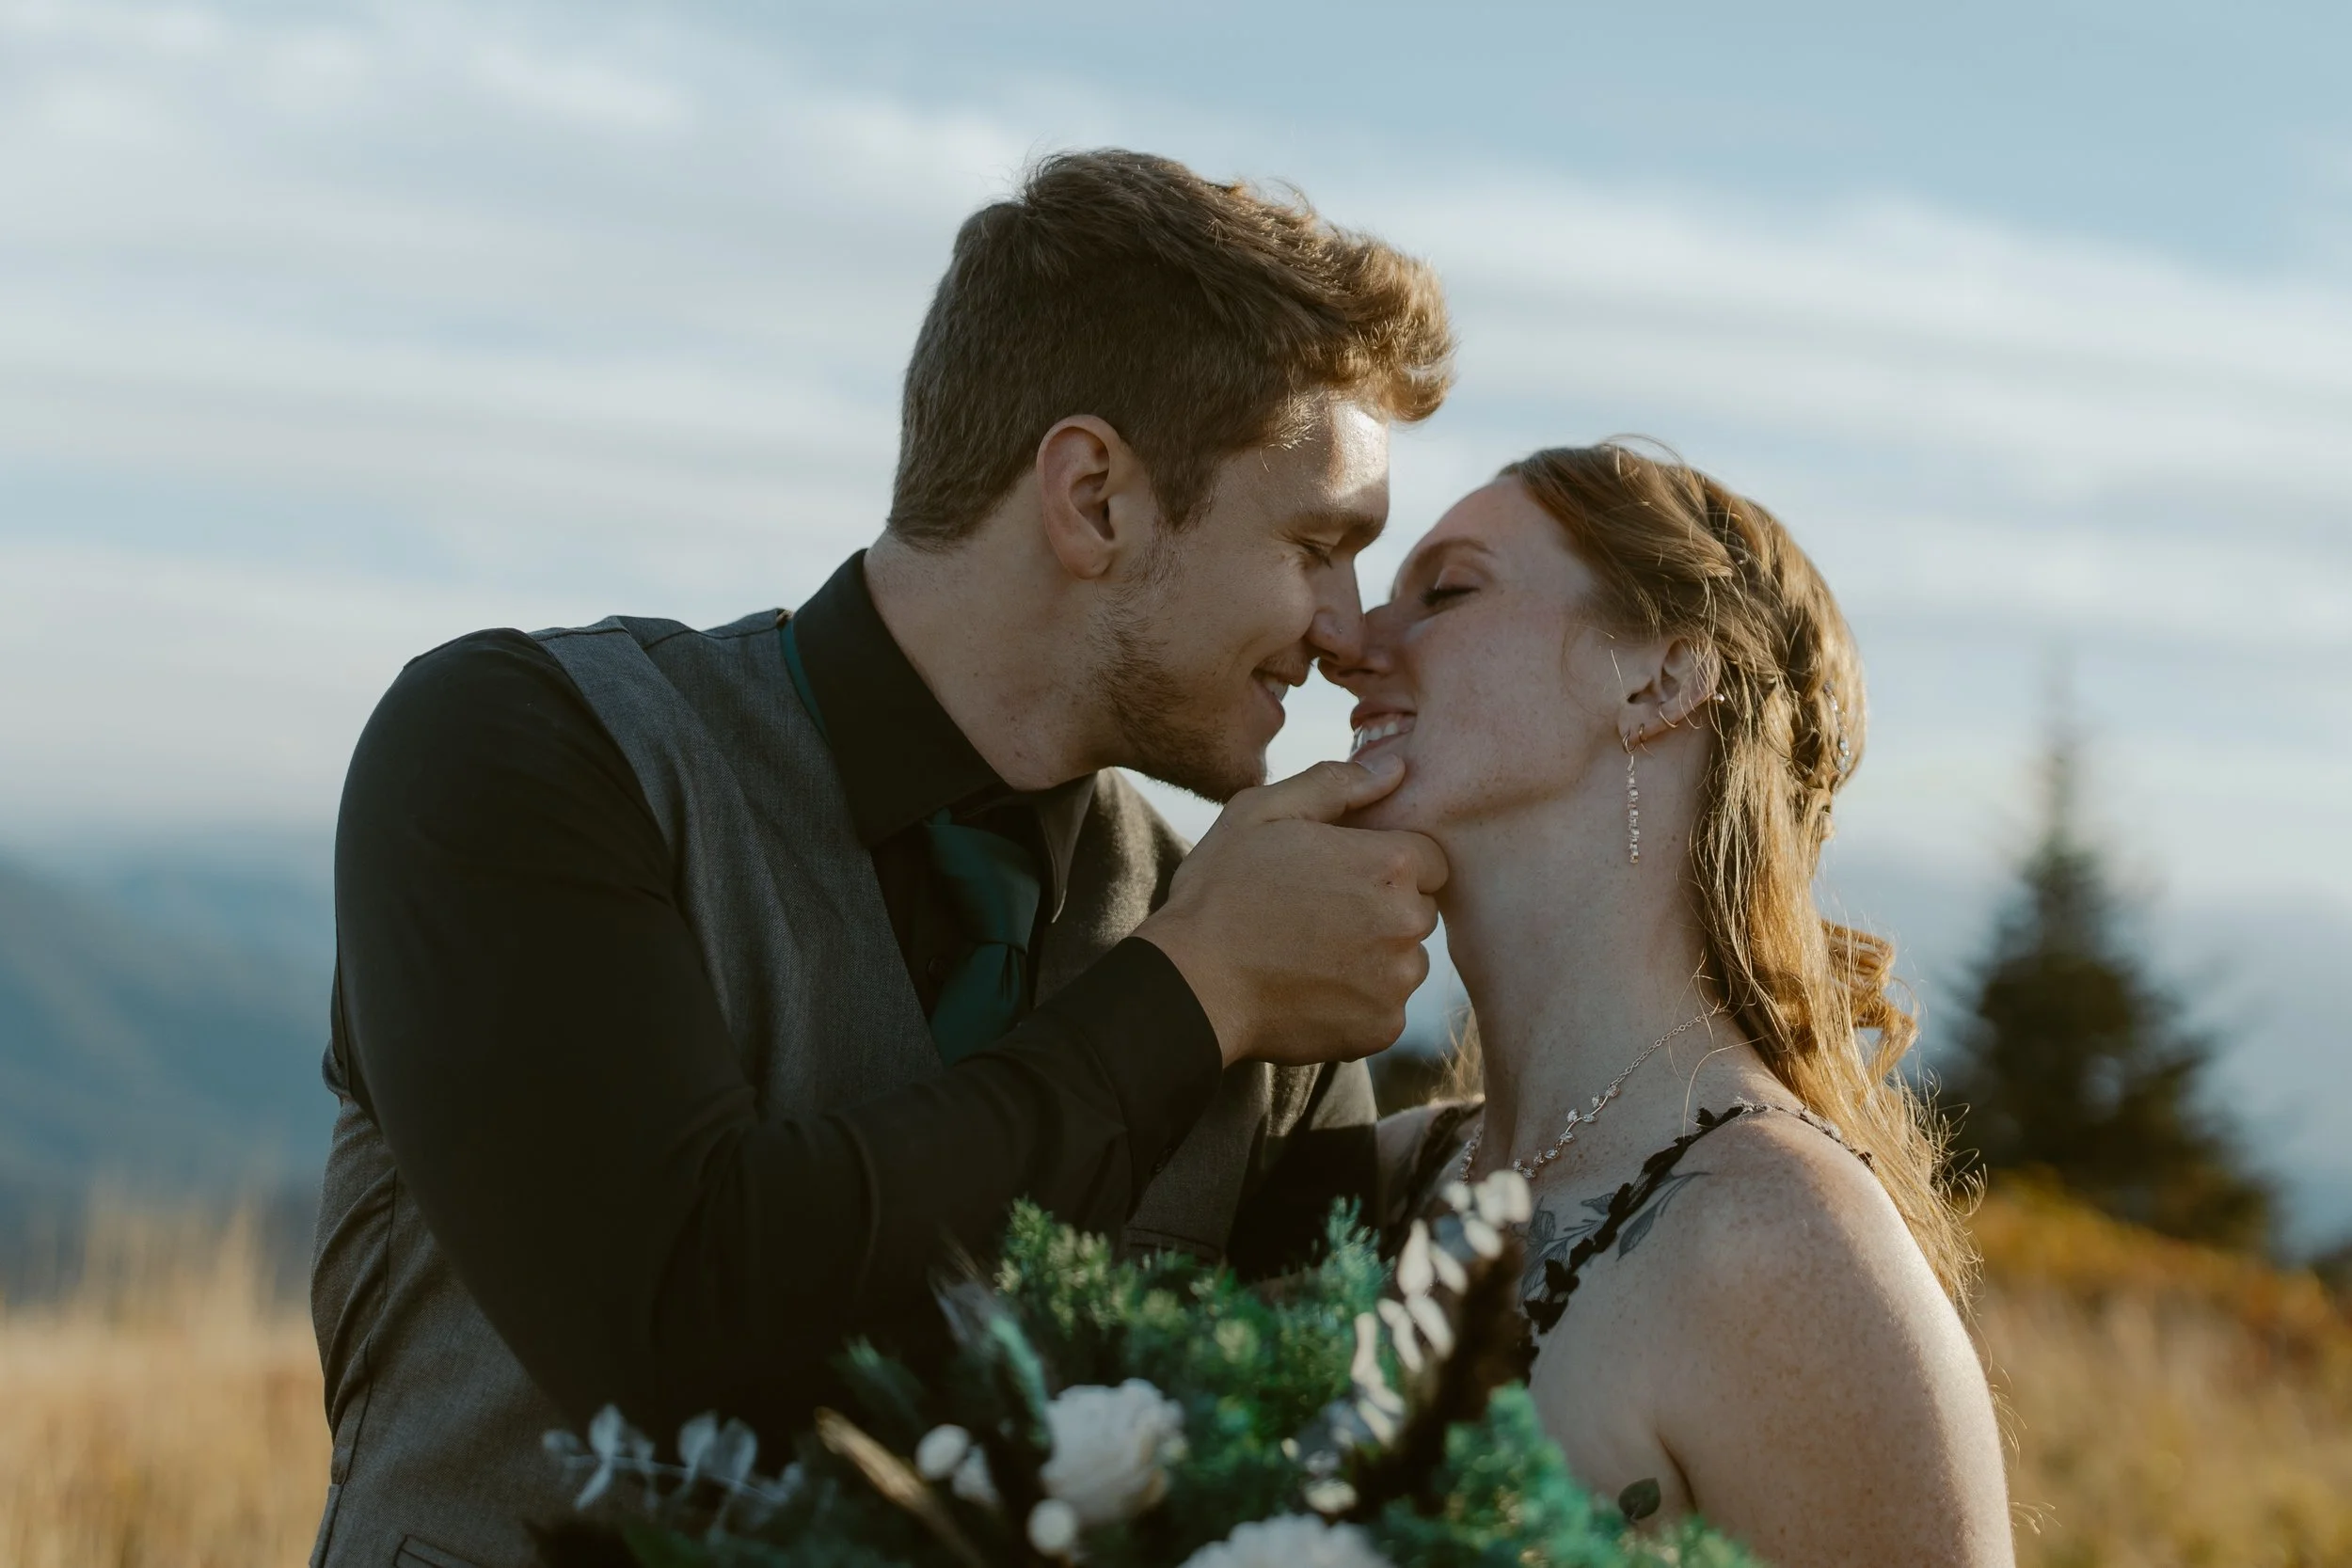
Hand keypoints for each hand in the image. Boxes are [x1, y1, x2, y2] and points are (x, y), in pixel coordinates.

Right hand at [1135, 756, 1447, 1067]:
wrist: (1191, 984)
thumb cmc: (1221, 891)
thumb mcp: (1263, 813)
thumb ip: (1335, 785)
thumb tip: (1394, 770)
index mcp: (1389, 864)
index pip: (1428, 858)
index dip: (1384, 863)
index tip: (1340, 875)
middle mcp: (1406, 923)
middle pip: (1420, 910)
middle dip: (1382, 909)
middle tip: (1319, 914)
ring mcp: (1397, 981)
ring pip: (1405, 961)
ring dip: (1374, 956)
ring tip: (1311, 953)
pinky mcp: (1383, 1029)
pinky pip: (1386, 1006)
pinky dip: (1358, 1000)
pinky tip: (1310, 988)